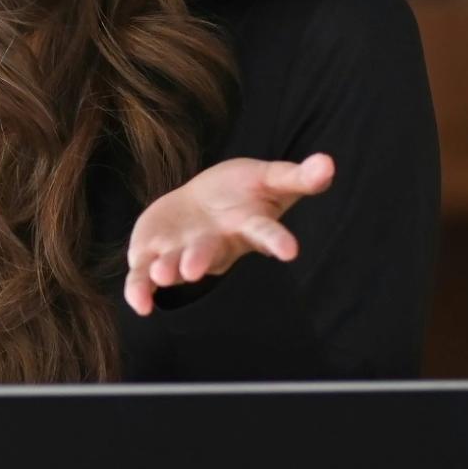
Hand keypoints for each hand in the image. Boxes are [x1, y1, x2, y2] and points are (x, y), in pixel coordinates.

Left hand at [125, 153, 333, 314]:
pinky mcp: (154, 254)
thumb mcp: (270, 177)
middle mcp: (216, 244)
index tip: (291, 250)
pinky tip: (139, 305)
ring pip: (175, 265)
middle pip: (210, 253)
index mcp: (246, 225)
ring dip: (168, 271)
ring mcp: (183, 251)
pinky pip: (145, 276)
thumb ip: (298, 176)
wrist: (205, 201)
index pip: (265, 232)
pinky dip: (140, 289)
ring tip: (163, 276)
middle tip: (193, 269)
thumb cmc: (243, 190)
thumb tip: (328, 163)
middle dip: (201, 259)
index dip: (277, 240)